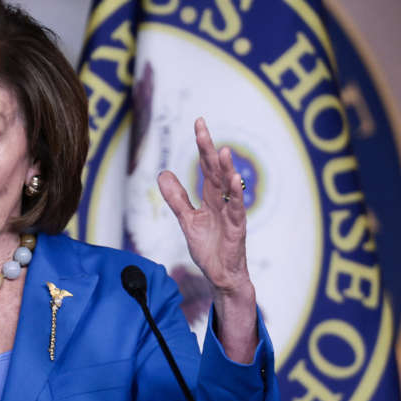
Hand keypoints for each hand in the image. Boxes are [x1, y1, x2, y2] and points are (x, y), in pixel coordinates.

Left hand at [157, 118, 256, 358]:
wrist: (221, 276)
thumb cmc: (209, 248)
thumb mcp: (187, 220)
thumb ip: (177, 198)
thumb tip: (163, 174)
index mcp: (211, 197)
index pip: (206, 167)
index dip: (202, 146)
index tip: (198, 123)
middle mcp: (223, 201)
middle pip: (215, 170)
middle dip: (209, 149)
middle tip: (202, 127)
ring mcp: (231, 214)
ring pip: (229, 187)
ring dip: (226, 169)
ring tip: (222, 151)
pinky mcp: (237, 229)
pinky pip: (237, 210)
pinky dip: (237, 196)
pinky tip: (235, 182)